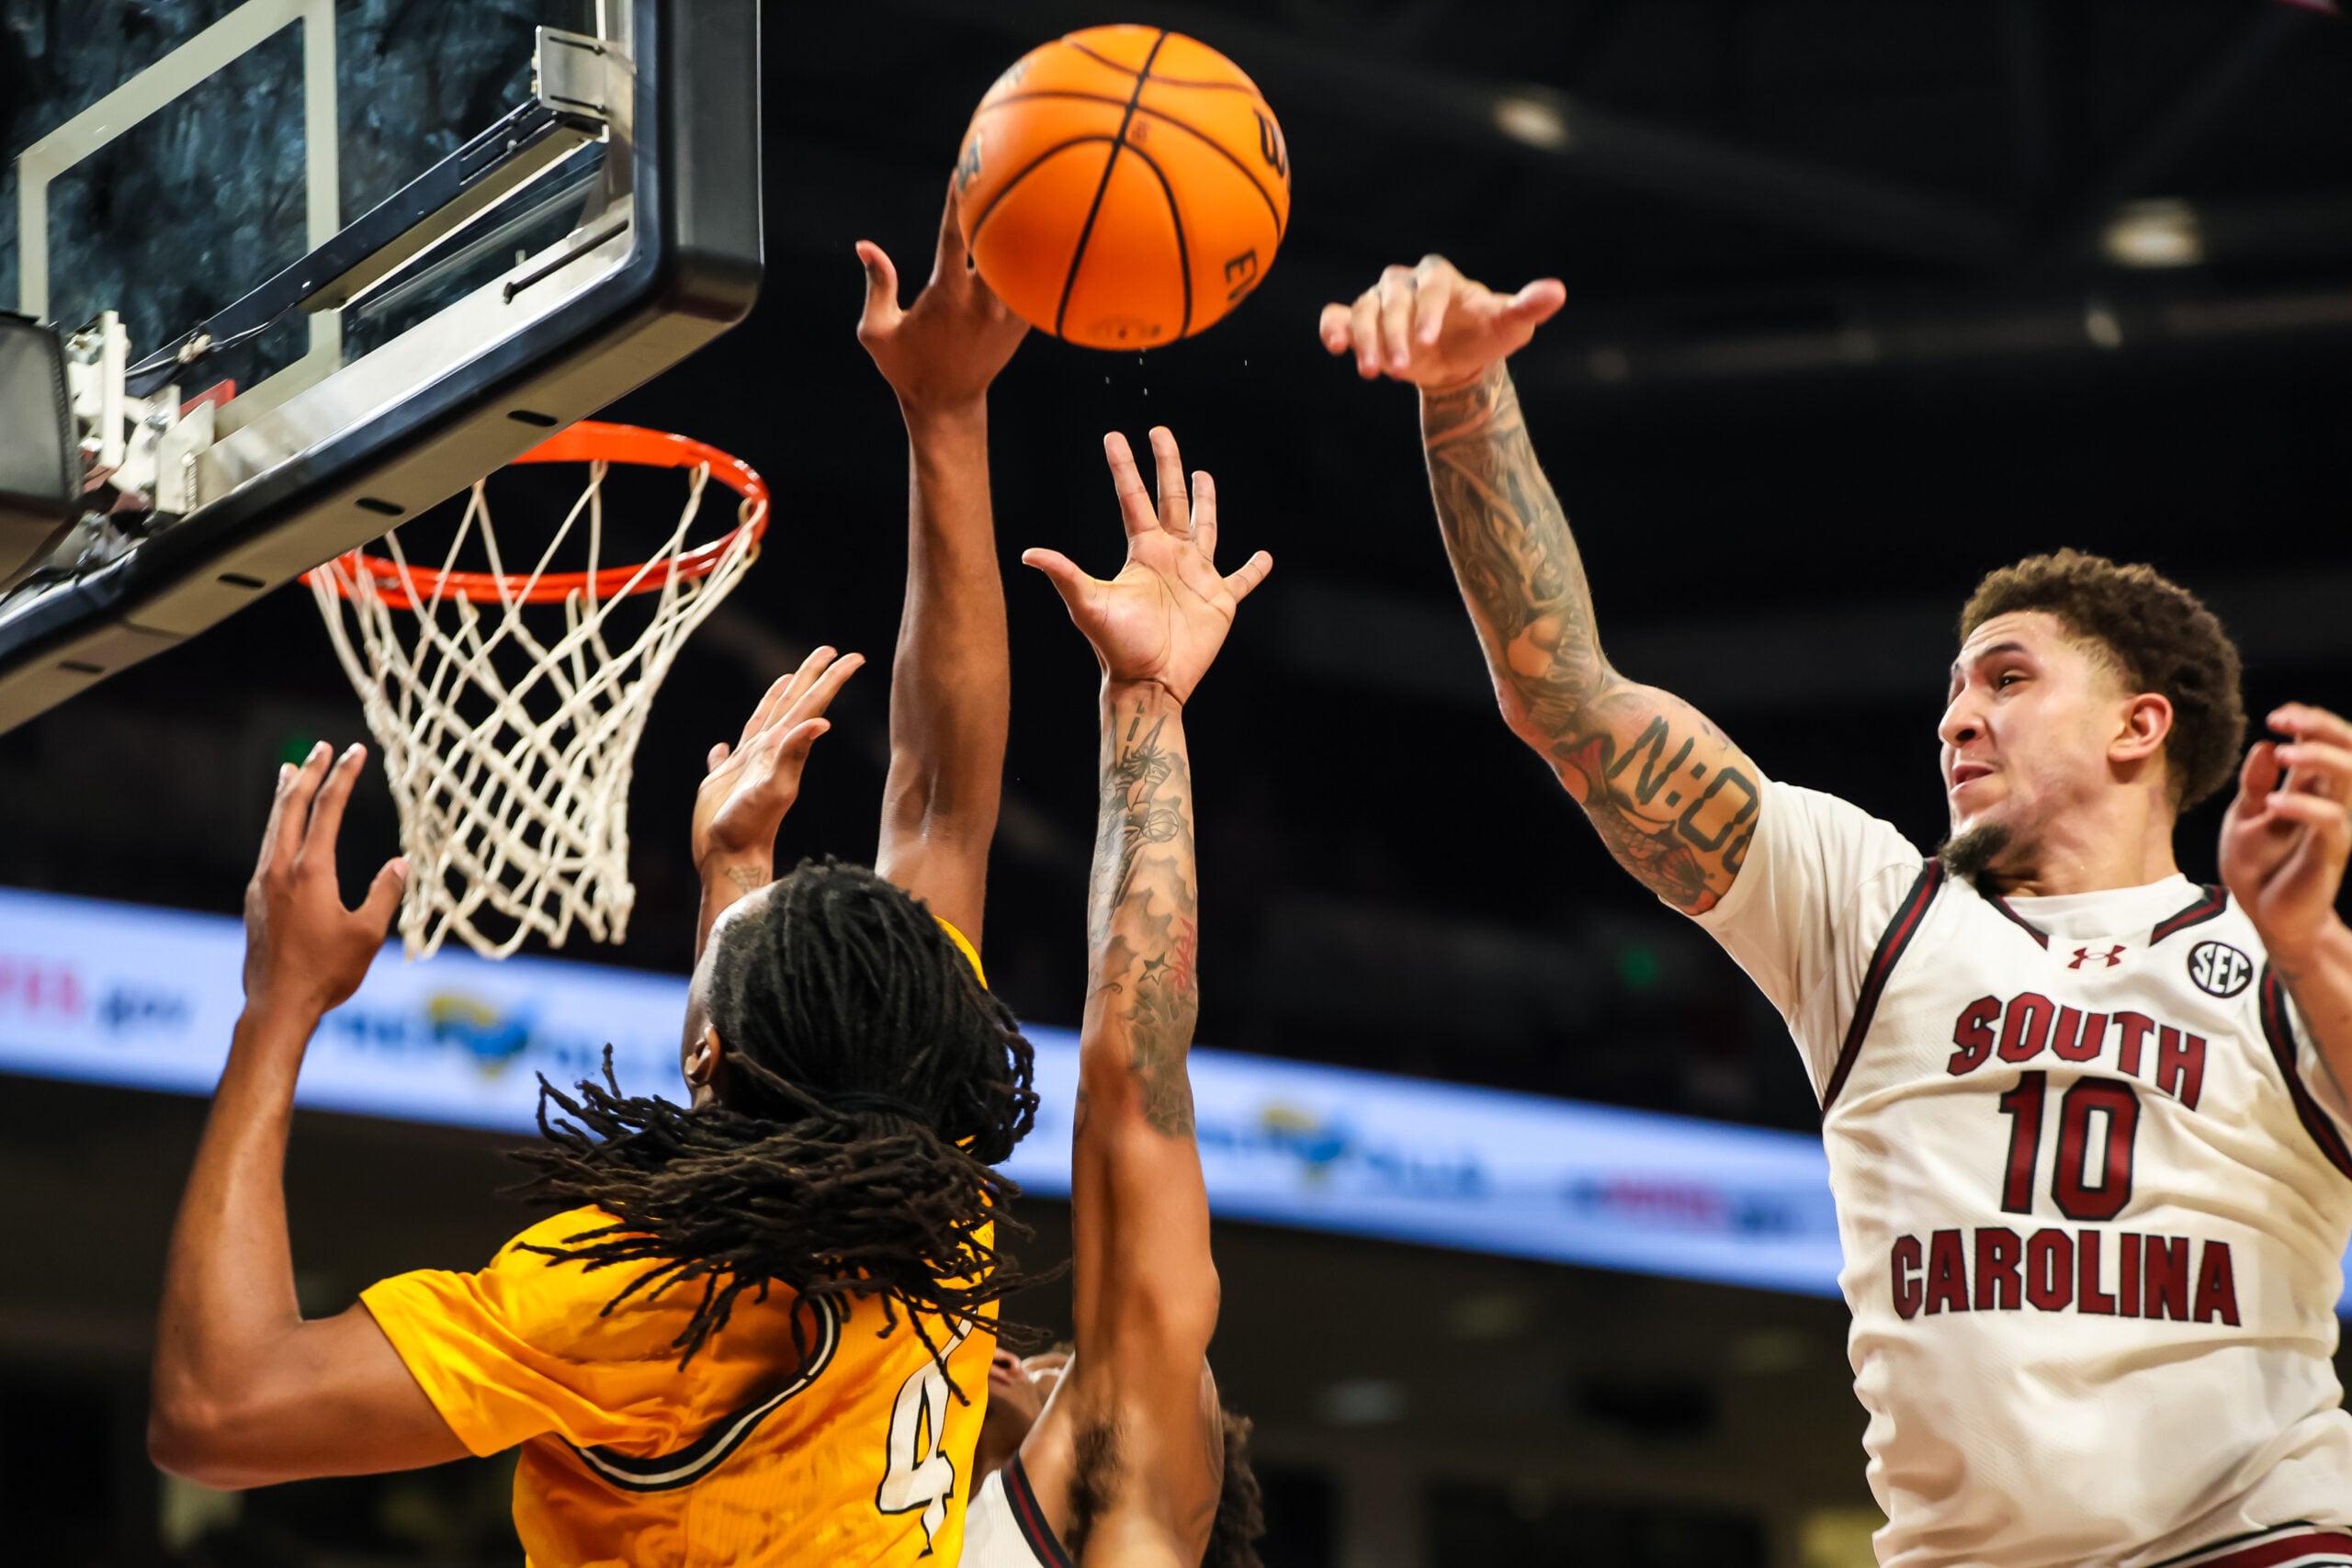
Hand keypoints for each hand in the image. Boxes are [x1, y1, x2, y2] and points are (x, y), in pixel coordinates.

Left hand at [243, 743, 405, 1019]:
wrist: (277, 1005)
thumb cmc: (327, 973)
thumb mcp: (368, 935)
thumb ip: (384, 893)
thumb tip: (400, 863)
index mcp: (310, 871)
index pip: (327, 810)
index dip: (343, 777)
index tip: (355, 752)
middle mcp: (279, 869)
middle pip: (291, 806)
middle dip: (309, 773)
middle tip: (322, 747)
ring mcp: (262, 883)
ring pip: (273, 825)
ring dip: (285, 795)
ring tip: (290, 770)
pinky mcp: (255, 899)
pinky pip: (266, 847)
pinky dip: (277, 824)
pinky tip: (282, 829)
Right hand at [693, 646, 864, 881]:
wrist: (729, 859)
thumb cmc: (750, 827)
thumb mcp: (774, 789)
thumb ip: (794, 755)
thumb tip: (823, 721)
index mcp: (780, 748)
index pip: (810, 704)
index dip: (830, 679)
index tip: (853, 656)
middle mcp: (767, 753)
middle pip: (792, 704)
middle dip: (810, 676)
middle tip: (828, 649)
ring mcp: (746, 768)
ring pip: (762, 723)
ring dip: (775, 700)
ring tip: (785, 679)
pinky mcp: (721, 784)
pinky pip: (725, 758)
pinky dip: (725, 748)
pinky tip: (722, 745)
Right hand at [856, 177, 1028, 417]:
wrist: (948, 403)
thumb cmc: (907, 366)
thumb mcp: (877, 331)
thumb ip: (876, 285)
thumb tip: (865, 246)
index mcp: (946, 296)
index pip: (953, 237)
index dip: (957, 202)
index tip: (961, 171)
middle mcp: (982, 301)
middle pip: (1001, 242)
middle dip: (1003, 207)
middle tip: (1008, 169)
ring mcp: (1008, 313)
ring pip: (1024, 262)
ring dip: (1028, 229)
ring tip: (1038, 190)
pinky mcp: (1022, 324)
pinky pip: (1036, 284)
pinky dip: (1040, 259)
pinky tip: (1048, 230)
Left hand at [1022, 428, 1271, 703]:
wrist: (1149, 681)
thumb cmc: (1117, 646)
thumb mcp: (1088, 605)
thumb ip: (1065, 575)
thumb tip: (1027, 554)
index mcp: (1143, 552)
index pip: (1132, 500)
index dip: (1125, 468)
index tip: (1115, 437)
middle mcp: (1170, 557)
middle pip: (1171, 500)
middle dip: (1167, 465)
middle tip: (1161, 432)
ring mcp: (1197, 576)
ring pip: (1205, 528)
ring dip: (1206, 502)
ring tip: (1204, 474)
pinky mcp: (1221, 600)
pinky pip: (1242, 579)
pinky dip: (1254, 569)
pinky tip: (1265, 556)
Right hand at [1318, 255, 1564, 389]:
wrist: (1457, 361)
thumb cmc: (1483, 337)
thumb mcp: (1509, 326)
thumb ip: (1527, 307)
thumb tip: (1557, 293)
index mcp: (1441, 277)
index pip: (1430, 287)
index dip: (1427, 311)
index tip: (1428, 341)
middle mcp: (1406, 283)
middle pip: (1392, 300)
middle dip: (1393, 334)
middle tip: (1397, 369)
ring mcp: (1380, 300)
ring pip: (1363, 309)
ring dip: (1364, 340)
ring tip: (1371, 372)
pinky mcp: (1359, 319)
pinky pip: (1338, 315)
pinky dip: (1333, 327)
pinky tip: (1336, 346)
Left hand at [2220, 703, 2351, 967]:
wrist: (2264, 915)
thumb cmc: (2257, 867)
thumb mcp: (2246, 817)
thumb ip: (2256, 782)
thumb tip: (2266, 744)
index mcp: (2309, 789)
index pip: (2325, 743)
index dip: (2309, 721)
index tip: (2277, 715)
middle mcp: (2330, 801)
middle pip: (2349, 751)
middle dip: (2323, 727)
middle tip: (2285, 719)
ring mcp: (2335, 825)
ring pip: (2350, 777)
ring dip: (2319, 757)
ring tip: (2285, 751)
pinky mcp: (2331, 851)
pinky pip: (2331, 820)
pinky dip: (2304, 805)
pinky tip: (2274, 803)